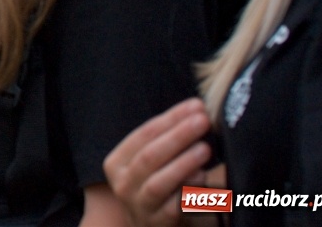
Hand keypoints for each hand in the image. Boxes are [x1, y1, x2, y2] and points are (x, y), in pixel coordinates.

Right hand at [103, 98, 214, 226]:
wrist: (152, 226)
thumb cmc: (156, 185)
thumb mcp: (151, 162)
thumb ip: (166, 140)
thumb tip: (196, 109)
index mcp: (116, 163)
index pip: (143, 134)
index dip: (170, 118)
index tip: (195, 105)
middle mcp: (122, 184)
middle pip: (149, 156)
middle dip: (178, 136)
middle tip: (203, 121)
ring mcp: (139, 206)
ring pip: (158, 182)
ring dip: (183, 163)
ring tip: (205, 148)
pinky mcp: (159, 224)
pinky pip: (174, 207)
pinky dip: (189, 192)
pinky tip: (203, 178)